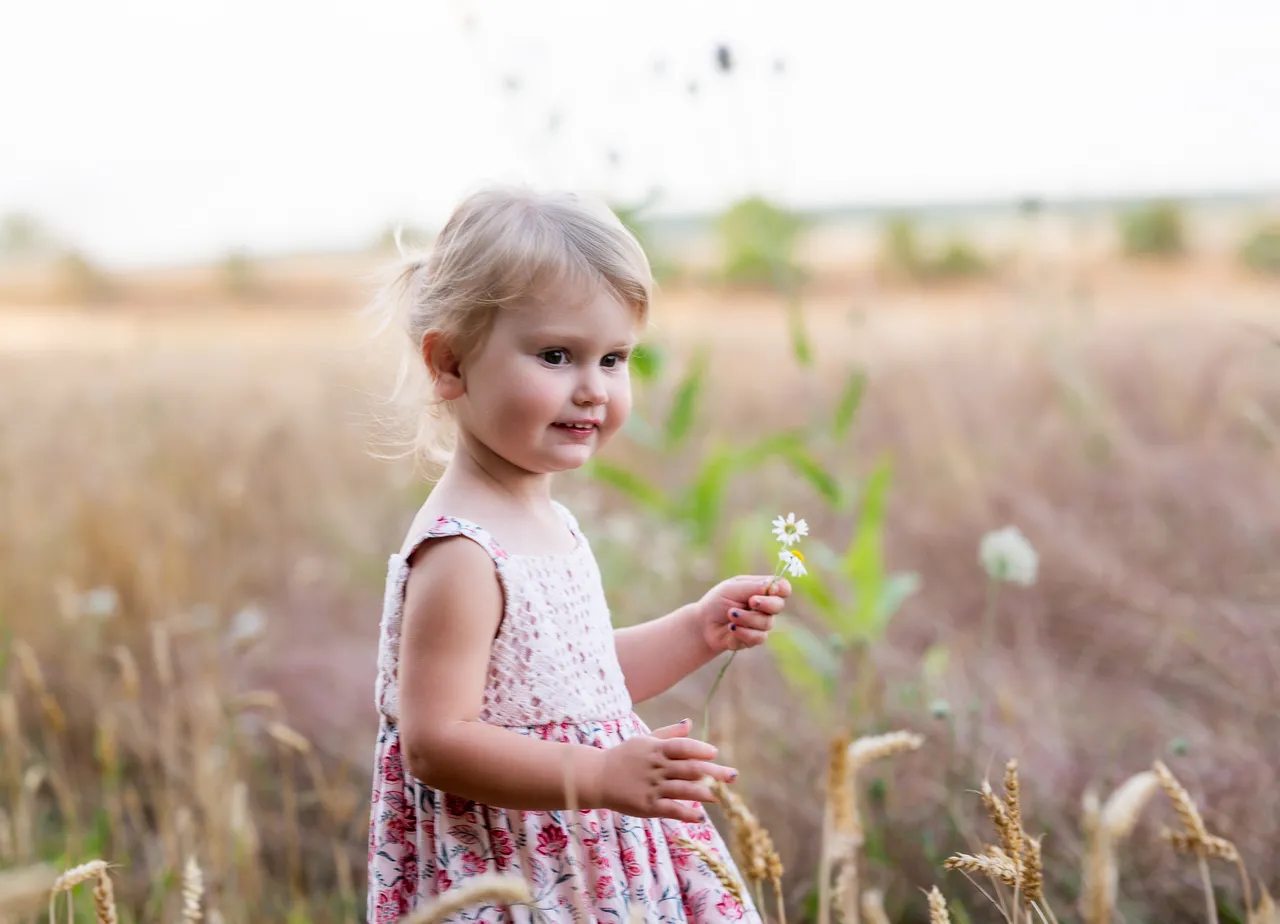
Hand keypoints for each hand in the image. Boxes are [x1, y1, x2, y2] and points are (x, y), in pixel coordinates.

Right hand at [599, 719, 736, 822]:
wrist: (596, 777)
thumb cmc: (623, 757)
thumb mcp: (644, 740)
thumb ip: (669, 734)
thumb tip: (690, 722)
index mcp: (656, 749)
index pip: (682, 747)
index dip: (699, 749)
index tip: (715, 753)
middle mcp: (656, 767)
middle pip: (689, 769)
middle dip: (713, 772)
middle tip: (733, 776)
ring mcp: (652, 787)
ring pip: (683, 790)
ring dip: (703, 793)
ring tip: (719, 797)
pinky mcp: (647, 806)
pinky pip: (671, 810)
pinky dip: (687, 814)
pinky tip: (700, 817)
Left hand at [695, 574, 790, 653]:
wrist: (704, 625)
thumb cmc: (717, 602)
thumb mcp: (731, 588)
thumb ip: (752, 586)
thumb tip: (773, 585)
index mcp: (761, 589)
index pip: (782, 587)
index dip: (782, 589)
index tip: (772, 590)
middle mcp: (765, 606)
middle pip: (778, 605)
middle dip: (765, 604)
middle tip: (750, 602)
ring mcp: (761, 623)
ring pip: (767, 622)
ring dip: (747, 618)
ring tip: (730, 614)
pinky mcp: (756, 638)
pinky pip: (758, 637)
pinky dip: (743, 632)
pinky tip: (731, 628)